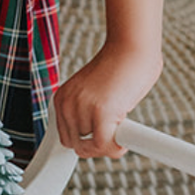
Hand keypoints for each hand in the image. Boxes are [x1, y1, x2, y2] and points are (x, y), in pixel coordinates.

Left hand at [52, 39, 162, 158]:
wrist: (132, 47)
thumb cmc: (120, 68)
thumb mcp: (93, 93)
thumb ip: (88, 114)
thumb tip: (100, 143)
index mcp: (62, 98)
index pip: (67, 137)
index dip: (87, 141)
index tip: (101, 138)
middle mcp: (67, 103)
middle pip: (78, 145)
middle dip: (99, 144)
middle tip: (115, 132)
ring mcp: (83, 107)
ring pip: (94, 147)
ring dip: (110, 142)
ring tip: (122, 123)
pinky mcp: (101, 111)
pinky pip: (105, 145)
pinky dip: (116, 148)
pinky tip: (126, 137)